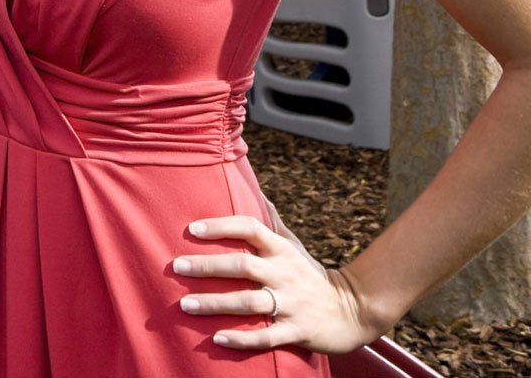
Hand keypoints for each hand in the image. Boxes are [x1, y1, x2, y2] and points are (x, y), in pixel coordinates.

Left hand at [174, 215, 383, 354]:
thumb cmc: (311, 276)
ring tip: (185, 304)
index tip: (192, 229)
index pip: (251, 229)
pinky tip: (217, 338)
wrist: (354, 312)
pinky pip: (266, 337)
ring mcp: (292, 304)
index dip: (221, 226)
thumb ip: (272, 224)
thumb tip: (255, 191)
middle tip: (176, 266)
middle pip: (243, 266)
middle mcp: (285, 274)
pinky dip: (242, 339)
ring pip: (249, 303)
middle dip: (208, 266)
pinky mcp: (297, 331)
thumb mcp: (295, 248)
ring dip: (215, 304)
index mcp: (282, 251)